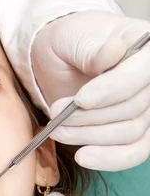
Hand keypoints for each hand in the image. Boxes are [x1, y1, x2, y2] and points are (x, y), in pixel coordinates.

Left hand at [32, 10, 149, 170]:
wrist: (59, 58)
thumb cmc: (68, 42)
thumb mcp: (71, 37)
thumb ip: (92, 48)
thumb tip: (112, 53)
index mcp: (144, 44)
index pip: (141, 73)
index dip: (112, 90)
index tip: (80, 100)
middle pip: (132, 108)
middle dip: (87, 116)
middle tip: (55, 113)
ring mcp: (146, 105)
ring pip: (128, 132)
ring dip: (88, 136)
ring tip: (58, 130)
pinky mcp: (135, 128)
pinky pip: (133, 151)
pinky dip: (108, 158)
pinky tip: (83, 156)